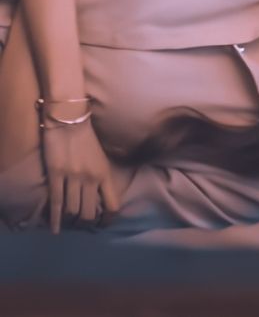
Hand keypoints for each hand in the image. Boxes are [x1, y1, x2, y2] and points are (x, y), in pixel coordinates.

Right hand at [42, 113, 121, 232]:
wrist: (69, 118)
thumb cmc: (86, 137)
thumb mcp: (101, 158)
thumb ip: (101, 178)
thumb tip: (99, 198)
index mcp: (105, 173)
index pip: (112, 205)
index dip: (108, 219)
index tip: (102, 225)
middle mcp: (91, 178)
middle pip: (89, 213)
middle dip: (84, 222)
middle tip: (79, 223)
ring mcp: (73, 177)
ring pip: (72, 211)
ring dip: (70, 219)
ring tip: (67, 221)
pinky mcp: (56, 175)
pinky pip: (56, 203)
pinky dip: (55, 220)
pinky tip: (55, 229)